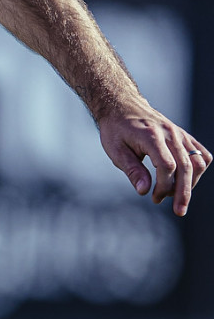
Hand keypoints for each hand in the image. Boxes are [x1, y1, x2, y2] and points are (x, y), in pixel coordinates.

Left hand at [97, 101, 211, 216]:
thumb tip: (144, 191)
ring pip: (198, 162)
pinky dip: (198, 170)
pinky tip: (185, 181)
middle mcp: (170, 134)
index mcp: (152, 136)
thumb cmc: (116, 129)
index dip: (164, 186)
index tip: (153, 198)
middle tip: (178, 211)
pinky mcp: (184, 136)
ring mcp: (180, 134)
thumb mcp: (116, 150)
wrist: (123, 106)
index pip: (167, 166)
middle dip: (183, 193)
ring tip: (175, 195)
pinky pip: (201, 154)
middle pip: (186, 167)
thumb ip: (132, 170)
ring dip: (191, 183)